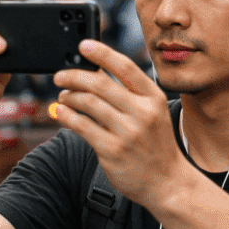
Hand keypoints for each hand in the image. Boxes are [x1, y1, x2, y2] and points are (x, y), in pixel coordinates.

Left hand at [52, 40, 186, 207]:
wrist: (168, 183)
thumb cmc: (157, 146)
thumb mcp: (155, 114)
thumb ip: (132, 94)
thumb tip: (96, 72)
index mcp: (153, 98)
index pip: (125, 67)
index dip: (101, 53)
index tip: (83, 45)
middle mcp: (142, 112)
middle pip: (100, 83)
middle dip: (74, 75)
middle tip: (61, 75)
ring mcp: (127, 132)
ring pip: (87, 103)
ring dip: (69, 96)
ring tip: (63, 96)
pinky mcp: (112, 150)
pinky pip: (81, 126)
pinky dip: (67, 116)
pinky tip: (61, 113)